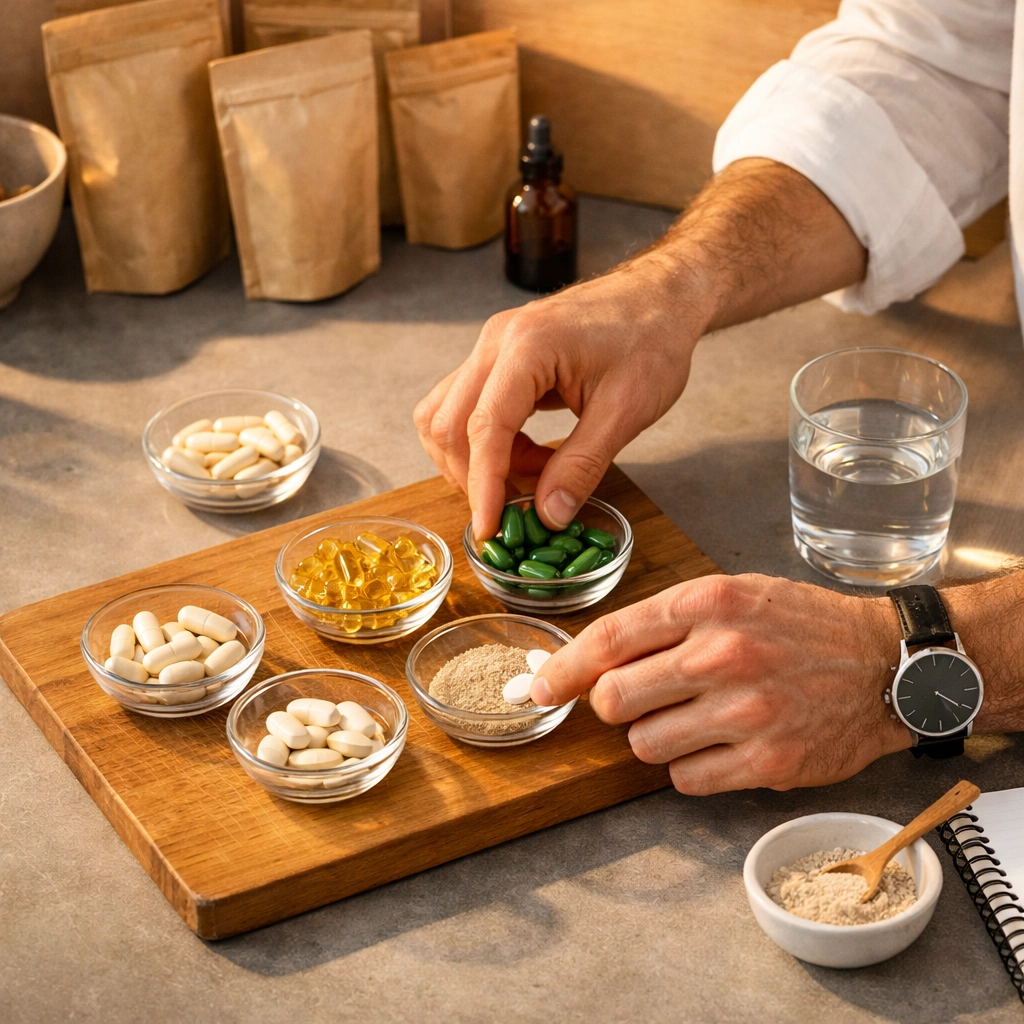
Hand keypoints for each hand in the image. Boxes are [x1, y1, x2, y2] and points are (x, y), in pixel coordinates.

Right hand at [413, 255, 709, 538]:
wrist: (660, 296)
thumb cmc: (651, 340)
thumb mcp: (626, 411)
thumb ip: (582, 465)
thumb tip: (548, 516)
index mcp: (527, 347)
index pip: (484, 427)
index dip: (483, 485)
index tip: (488, 529)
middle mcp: (496, 342)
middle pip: (448, 423)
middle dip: (472, 477)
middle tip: (515, 509)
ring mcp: (491, 347)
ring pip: (444, 416)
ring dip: (473, 459)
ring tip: (529, 474)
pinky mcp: (497, 358)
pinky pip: (465, 407)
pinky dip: (486, 442)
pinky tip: (528, 453)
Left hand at [530, 574, 910, 793]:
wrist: (886, 663)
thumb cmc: (801, 626)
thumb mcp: (733, 596)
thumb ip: (665, 623)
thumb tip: (593, 662)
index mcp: (708, 603)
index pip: (608, 639)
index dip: (563, 670)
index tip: (539, 688)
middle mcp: (722, 654)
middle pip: (613, 699)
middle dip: (613, 706)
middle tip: (638, 700)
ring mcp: (746, 711)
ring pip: (644, 745)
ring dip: (654, 738)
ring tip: (693, 719)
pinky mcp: (768, 760)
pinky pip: (685, 780)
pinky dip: (689, 768)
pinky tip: (718, 745)